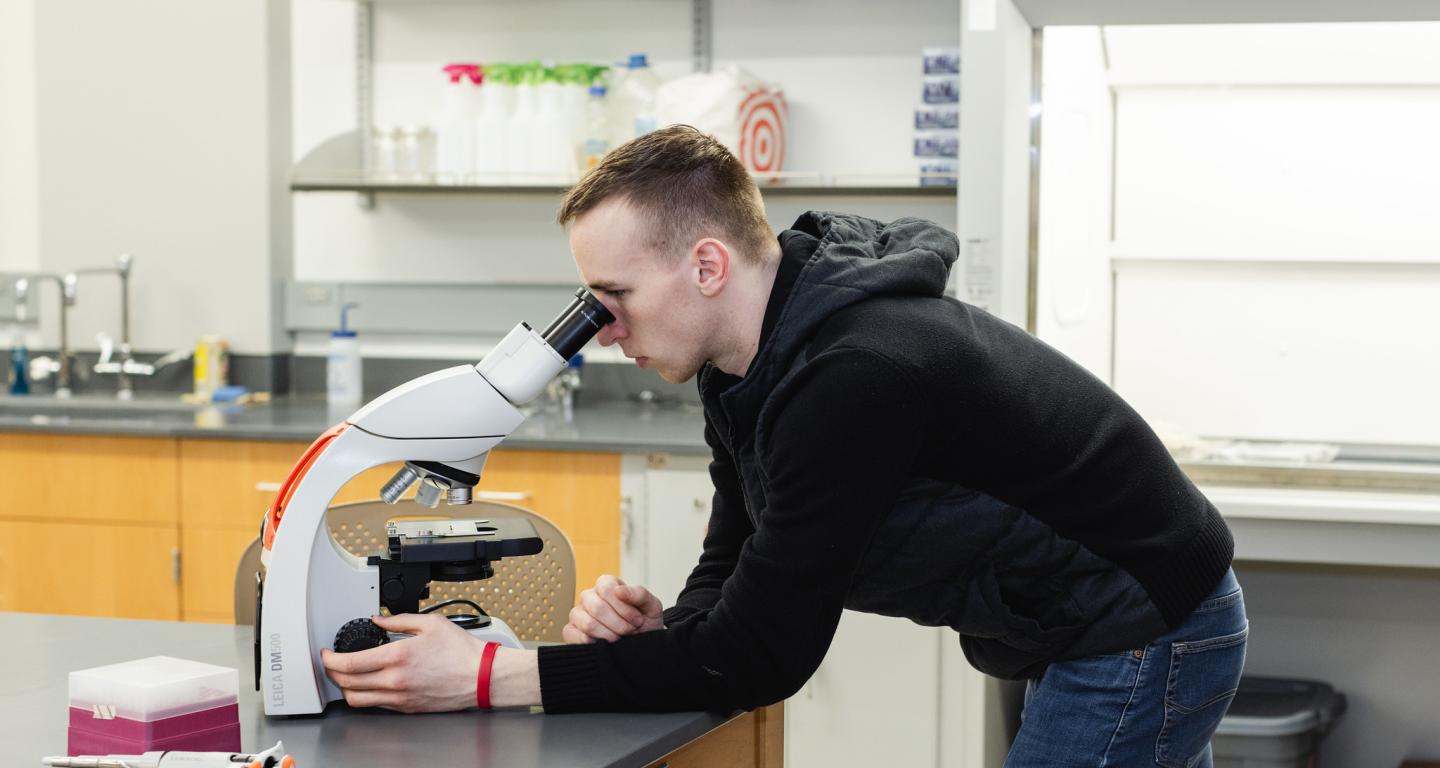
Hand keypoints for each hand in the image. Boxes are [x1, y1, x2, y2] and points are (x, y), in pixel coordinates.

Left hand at [322, 612, 483, 712]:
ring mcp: (400, 697)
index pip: (349, 664)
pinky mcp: (407, 707)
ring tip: (345, 676)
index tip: (327, 653)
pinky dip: (365, 696)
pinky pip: (376, 705)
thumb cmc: (462, 652)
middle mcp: (395, 681)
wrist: (481, 677)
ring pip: (357, 700)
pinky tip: (368, 685)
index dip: (330, 659)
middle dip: (332, 672)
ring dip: (345, 688)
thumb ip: (399, 620)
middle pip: (347, 683)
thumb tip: (378, 620)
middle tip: (331, 662)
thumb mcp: (431, 623)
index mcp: (398, 657)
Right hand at [563, 574, 663, 643]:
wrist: (643, 646)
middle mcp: (589, 597)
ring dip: (608, 635)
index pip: (607, 589)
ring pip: (587, 623)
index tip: (637, 620)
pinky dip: (592, 643)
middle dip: (619, 624)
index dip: (624, 607)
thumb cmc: (645, 623)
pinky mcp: (571, 631)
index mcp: (606, 585)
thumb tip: (619, 590)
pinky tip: (604, 644)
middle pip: (597, 607)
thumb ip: (639, 594)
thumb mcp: (651, 606)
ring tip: (619, 638)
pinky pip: (572, 635)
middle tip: (630, 631)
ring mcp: (578, 614)